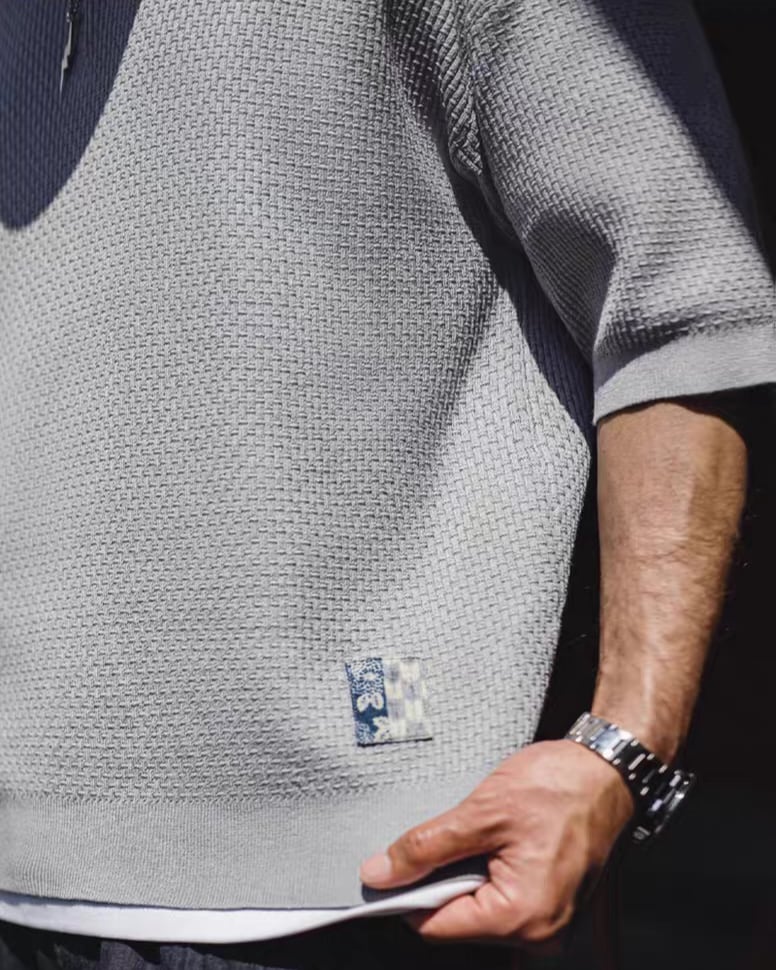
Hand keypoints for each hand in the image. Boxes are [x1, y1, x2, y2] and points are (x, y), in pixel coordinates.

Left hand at [359, 739, 634, 945]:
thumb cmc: (558, 787)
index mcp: (521, 918)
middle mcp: (540, 934)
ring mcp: (550, 924)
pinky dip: (486, 876)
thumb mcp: (481, 812)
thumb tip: (379, 874)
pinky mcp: (553, 906)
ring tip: (478, 835)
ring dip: (464, 877)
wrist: (608, 770)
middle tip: (444, 836)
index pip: (436, 927)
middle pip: (459, 922)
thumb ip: (426, 847)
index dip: (406, 896)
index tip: (391, 865)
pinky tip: (493, 843)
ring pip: (479, 912)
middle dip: (439, 882)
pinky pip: (503, 903)